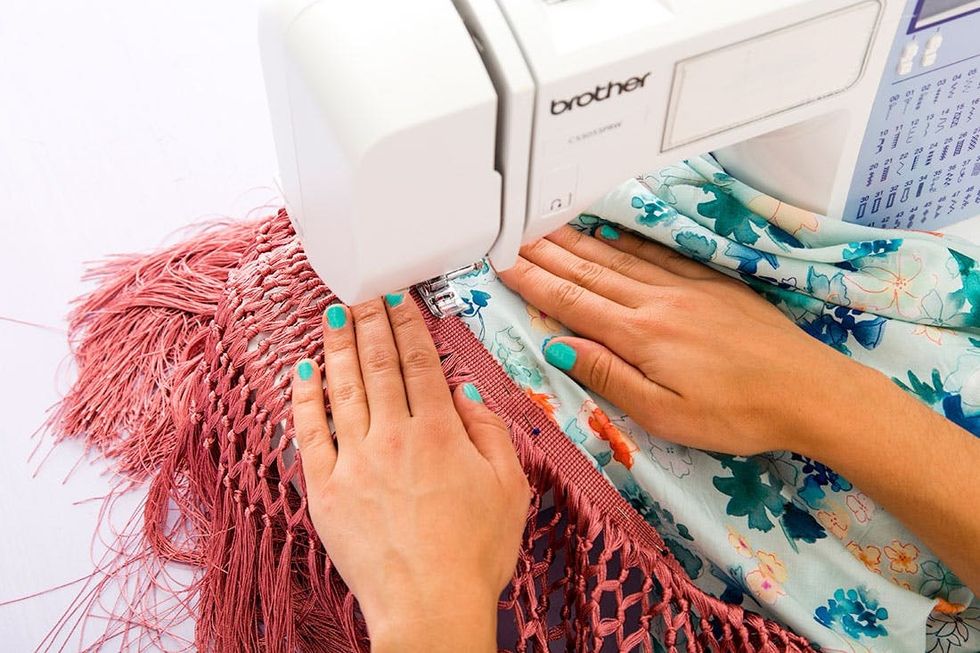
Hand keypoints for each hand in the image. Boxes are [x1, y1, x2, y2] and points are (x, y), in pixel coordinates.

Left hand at [291, 294, 530, 652]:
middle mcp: (394, 438)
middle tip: (362, 292)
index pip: (420, 365)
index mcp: (440, 435)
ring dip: (338, 347)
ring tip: (334, 314)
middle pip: (379, 366)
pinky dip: (305, 398)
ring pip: (344, 388)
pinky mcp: (325, 489)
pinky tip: (304, 371)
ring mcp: (355, 461)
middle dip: (370, 323)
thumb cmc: (474, 555)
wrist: (431, 607)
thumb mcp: (509, 489)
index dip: (408, 326)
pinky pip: (310, 432)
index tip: (398, 300)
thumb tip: (467, 393)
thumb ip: (490, 434)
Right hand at [500, 225, 979, 594]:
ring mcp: (687, 288)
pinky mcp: (712, 285)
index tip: (503, 264)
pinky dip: (627, 243)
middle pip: (591, 273)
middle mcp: (658, 302)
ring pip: (620, 259)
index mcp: (642, 335)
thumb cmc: (737, 414)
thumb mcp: (664, 414)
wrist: (811, 392)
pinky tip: (613, 236)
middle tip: (514, 235)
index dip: (534, 283)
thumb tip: (558, 346)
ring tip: (548, 229)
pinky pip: (658, 255)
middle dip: (547, 254)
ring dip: (579, 243)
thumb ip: (608, 376)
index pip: (574, 303)